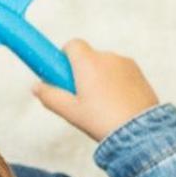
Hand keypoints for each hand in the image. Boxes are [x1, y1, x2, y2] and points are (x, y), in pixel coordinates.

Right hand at [33, 40, 158, 143]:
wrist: (139, 132)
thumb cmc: (102, 120)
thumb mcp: (70, 112)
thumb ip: (50, 96)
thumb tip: (36, 87)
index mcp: (88, 62)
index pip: (72, 45)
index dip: (65, 57)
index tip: (63, 74)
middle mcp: (107, 57)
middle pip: (89, 57)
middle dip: (82, 72)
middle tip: (81, 98)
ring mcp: (126, 63)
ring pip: (105, 66)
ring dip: (100, 78)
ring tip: (102, 106)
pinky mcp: (139, 73)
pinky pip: (121, 73)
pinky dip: (116, 84)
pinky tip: (117, 105)